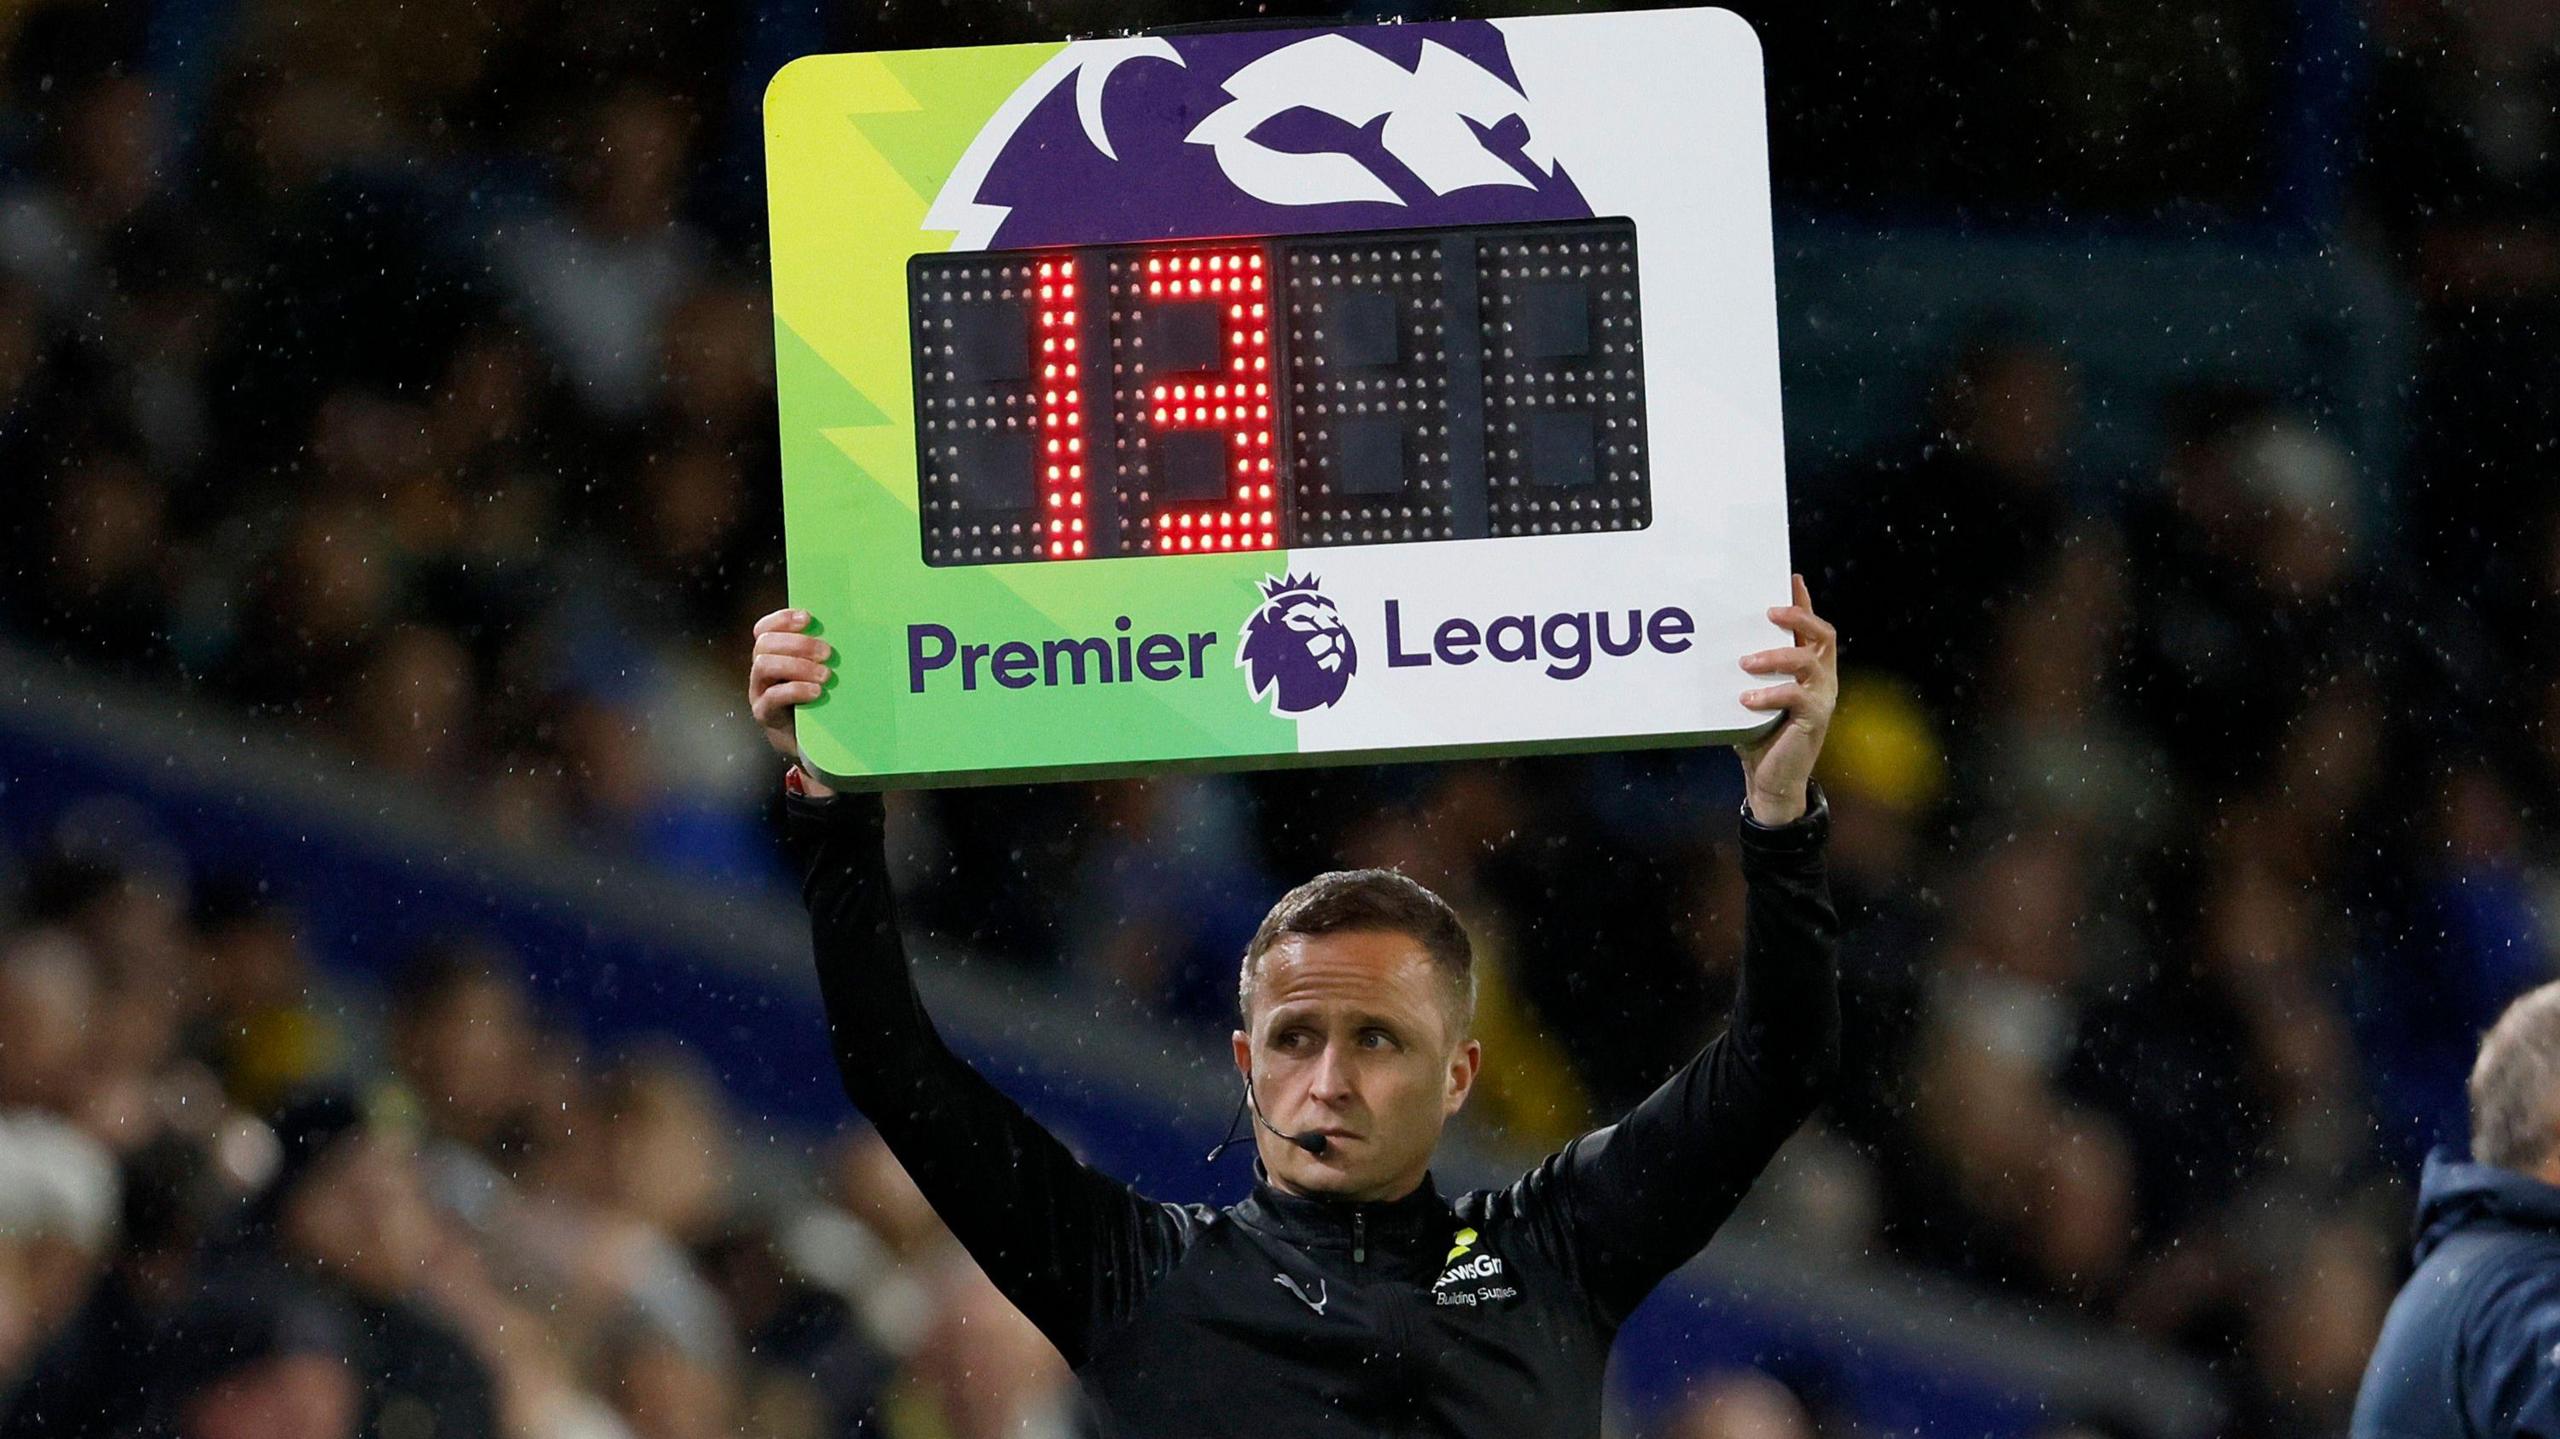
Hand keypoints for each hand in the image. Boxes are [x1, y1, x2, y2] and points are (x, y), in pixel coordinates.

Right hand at [750, 608, 834, 793]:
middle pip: (765, 643)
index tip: (808, 618)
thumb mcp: (822, 673)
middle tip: (827, 653)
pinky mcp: (765, 714)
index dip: (782, 619)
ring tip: (826, 675)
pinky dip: (795, 690)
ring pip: (764, 665)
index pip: (765, 628)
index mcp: (774, 655)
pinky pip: (771, 697)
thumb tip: (852, 630)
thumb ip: (824, 655)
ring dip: (797, 665)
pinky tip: (817, 693)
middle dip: (797, 643)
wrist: (816, 743)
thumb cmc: (822, 702)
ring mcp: (759, 692)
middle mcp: (762, 670)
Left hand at [1734, 574, 1838, 824]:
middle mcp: (1822, 678)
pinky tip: (1745, 699)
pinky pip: (1796, 696)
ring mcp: (1822, 697)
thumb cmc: (1759, 734)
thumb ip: (1748, 672)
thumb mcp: (1752, 695)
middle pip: (1822, 634)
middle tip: (1769, 611)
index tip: (1790, 578)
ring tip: (1745, 662)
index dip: (1803, 602)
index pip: (1811, 628)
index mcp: (1809, 669)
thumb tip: (1716, 644)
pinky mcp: (1815, 719)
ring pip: (1808, 661)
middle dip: (1798, 616)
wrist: (1772, 780)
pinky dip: (1769, 694)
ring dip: (1776, 656)